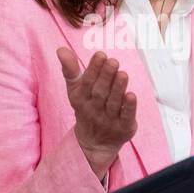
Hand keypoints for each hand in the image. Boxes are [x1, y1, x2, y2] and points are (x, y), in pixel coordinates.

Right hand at [56, 47, 137, 178]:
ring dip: (118, 88)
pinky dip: (129, 107)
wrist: (93, 143)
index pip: (87, 83)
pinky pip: (126, 117)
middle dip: (106, 76)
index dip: (94, 69)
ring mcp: (109, 120)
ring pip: (113, 103)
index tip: (101, 55)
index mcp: (81, 99)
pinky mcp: (123, 128)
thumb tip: (61, 49)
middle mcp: (94, 110)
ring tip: (123, 74)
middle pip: (100, 92)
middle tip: (113, 61)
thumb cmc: (87, 108)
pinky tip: (132, 96)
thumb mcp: (75, 90)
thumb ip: (70, 69)